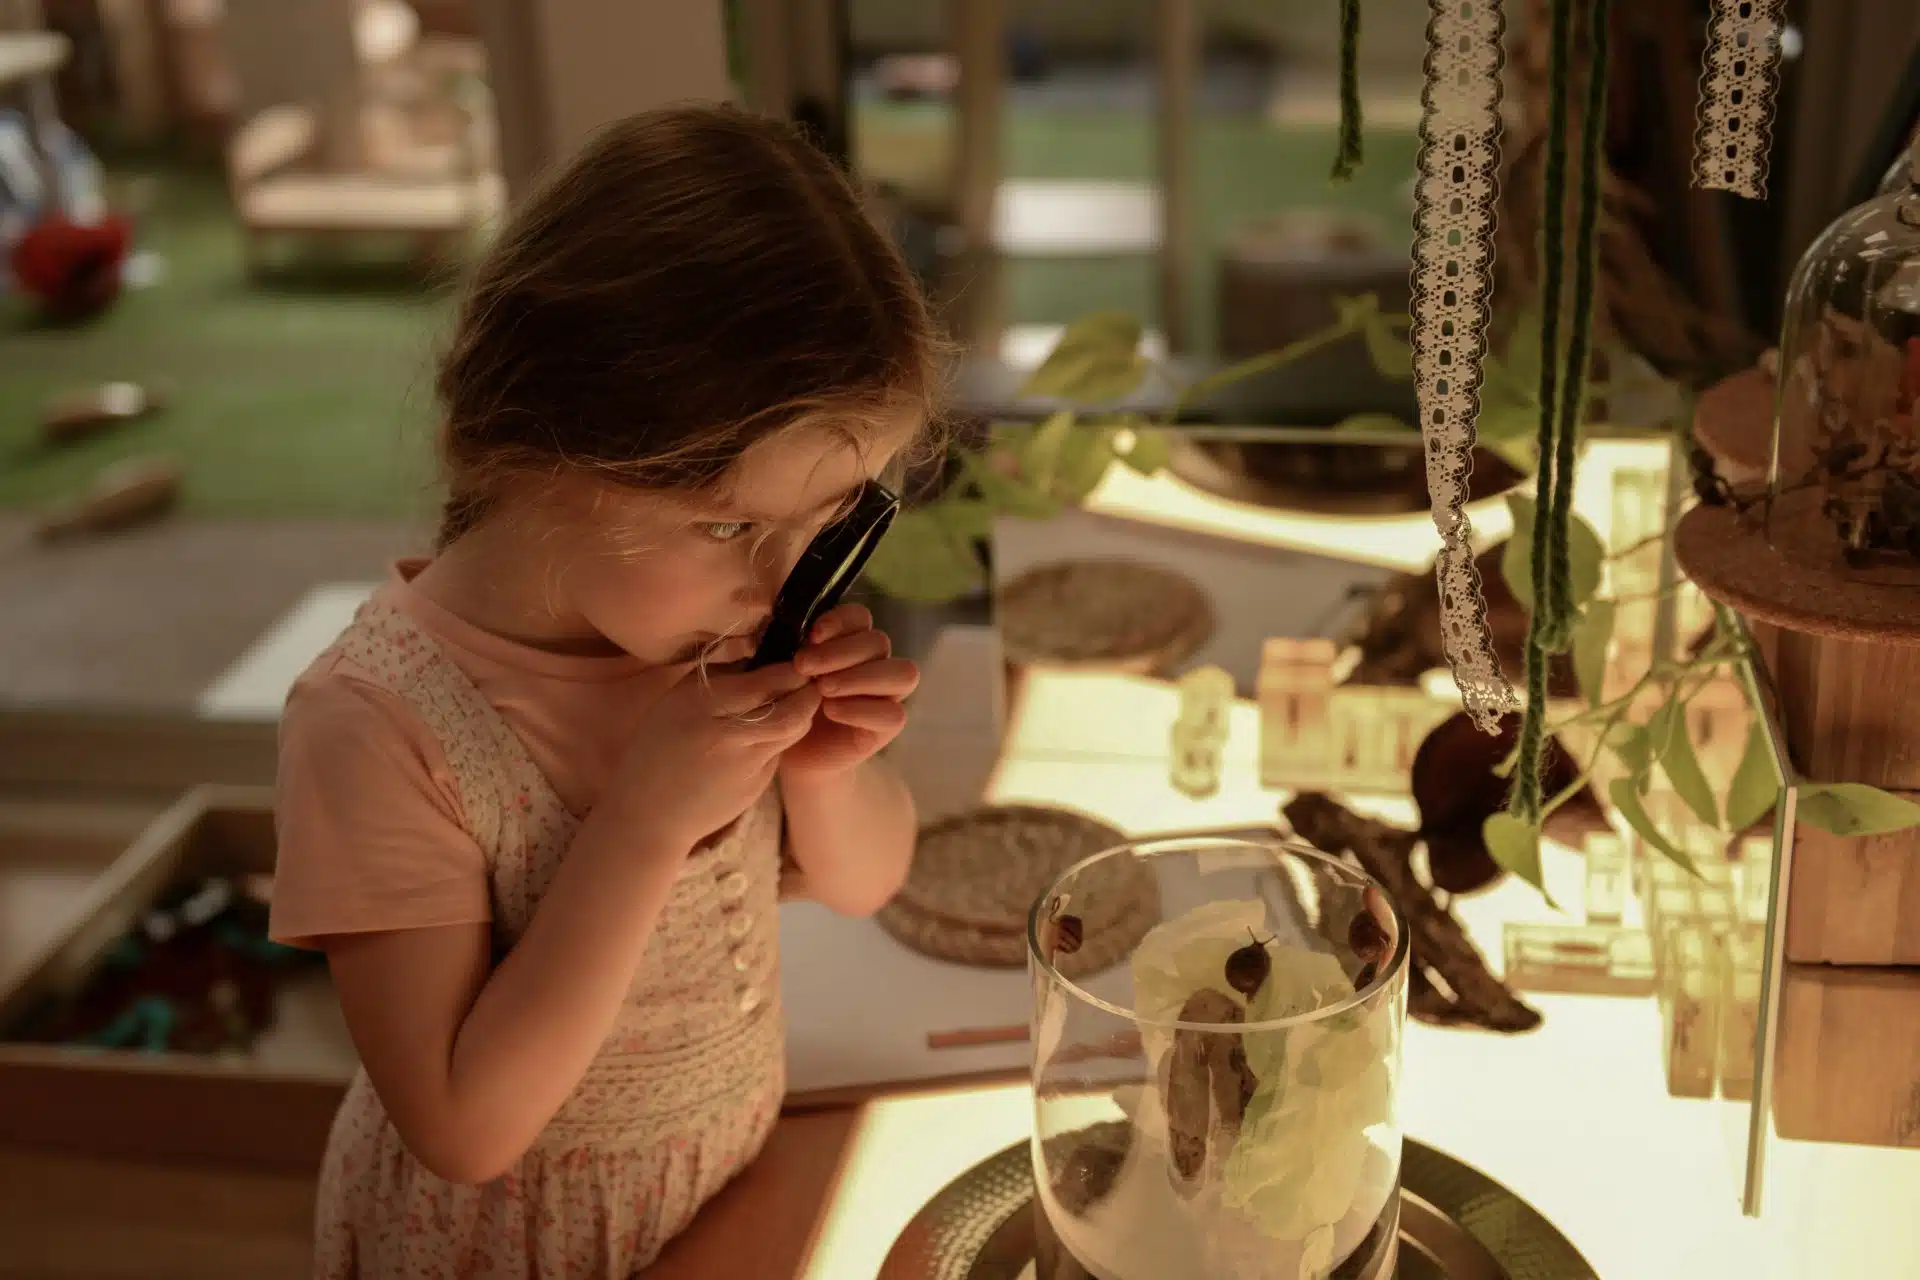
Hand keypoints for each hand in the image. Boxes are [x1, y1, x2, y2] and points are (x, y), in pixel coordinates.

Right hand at [607, 660, 821, 849]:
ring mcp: (745, 764)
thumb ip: (716, 677)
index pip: (764, 681)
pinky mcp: (756, 786)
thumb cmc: (656, 749)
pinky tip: (770, 732)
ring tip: (796, 701)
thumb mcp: (675, 702)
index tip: (795, 661)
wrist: (648, 814)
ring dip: (803, 712)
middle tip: (808, 680)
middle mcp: (727, 733)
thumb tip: (758, 650)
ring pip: (793, 730)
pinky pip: (779, 752)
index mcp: (700, 704)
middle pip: (791, 708)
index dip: (790, 669)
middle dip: (808, 690)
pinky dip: (782, 737)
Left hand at [780, 604, 918, 777]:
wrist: (792, 752)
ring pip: (901, 673)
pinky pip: (893, 713)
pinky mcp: (889, 726)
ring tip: (822, 688)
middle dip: (839, 652)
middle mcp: (877, 662)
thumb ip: (795, 648)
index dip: (839, 621)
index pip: (860, 617)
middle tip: (804, 666)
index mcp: (853, 641)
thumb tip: (792, 629)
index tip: (811, 636)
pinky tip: (832, 711)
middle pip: (879, 642)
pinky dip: (861, 709)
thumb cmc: (788, 702)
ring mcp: (888, 694)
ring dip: (860, 677)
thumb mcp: (785, 671)